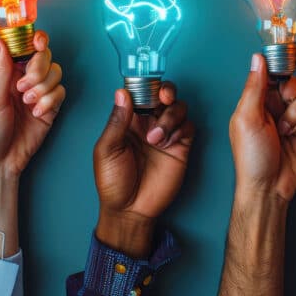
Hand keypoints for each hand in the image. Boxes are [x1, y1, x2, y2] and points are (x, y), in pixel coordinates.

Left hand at [0, 32, 64, 257]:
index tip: (39, 43)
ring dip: (45, 88)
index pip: (22, 47)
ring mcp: (38, 92)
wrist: (1, 160)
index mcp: (4, 72)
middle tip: (25, 86)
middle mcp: (22, 79)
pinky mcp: (50, 106)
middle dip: (39, 70)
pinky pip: (61, 93)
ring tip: (29, 103)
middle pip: (44, 57)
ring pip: (56, 74)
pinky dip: (51, 101)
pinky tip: (38, 112)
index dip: (34, 41)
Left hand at [93, 83, 193, 257]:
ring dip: (170, 117)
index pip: (140, 92)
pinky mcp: (181, 147)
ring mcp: (166, 134)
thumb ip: (117, 121)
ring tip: (157, 139)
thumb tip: (122, 92)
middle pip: (163, 94)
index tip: (146, 86)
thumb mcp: (107, 150)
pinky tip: (169, 143)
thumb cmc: (112, 182)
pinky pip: (188, 127)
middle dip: (166, 91)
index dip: (145, 85)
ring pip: (178, 108)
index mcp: (128, 120)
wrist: (130, 210)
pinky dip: (181, 129)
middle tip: (163, 97)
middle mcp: (148, 123)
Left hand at [229, 49, 295, 203]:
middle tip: (283, 105)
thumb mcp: (246, 118)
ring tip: (285, 130)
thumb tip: (258, 58)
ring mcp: (292, 114)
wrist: (269, 186)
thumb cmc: (251, 157)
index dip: (289, 58)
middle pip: (294, 79)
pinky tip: (295, 134)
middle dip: (292, 93)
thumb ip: (255, 86)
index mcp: (256, 97)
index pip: (273, 67)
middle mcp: (274, 103)